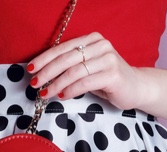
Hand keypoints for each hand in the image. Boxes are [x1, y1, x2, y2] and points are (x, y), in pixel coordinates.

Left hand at [27, 32, 150, 110]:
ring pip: (74, 71)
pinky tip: (62, 96)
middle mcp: (100, 45)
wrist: (137, 87)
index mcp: (92, 39)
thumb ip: (70, 66)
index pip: (62, 48)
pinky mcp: (113, 74)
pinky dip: (70, 90)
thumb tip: (42, 74)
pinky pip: (85, 82)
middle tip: (34, 84)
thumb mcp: (87, 69)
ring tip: (45, 94)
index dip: (44, 58)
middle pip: (66, 59)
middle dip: (47, 72)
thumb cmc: (108, 79)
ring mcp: (108, 59)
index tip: (30, 69)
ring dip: (56, 84)